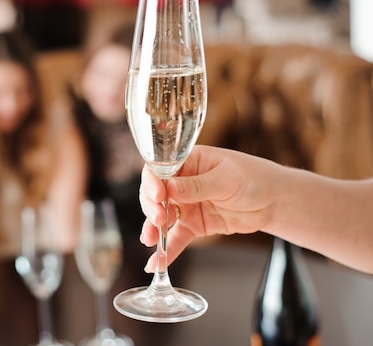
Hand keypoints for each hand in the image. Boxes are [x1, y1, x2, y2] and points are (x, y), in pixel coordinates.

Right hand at [140, 145, 280, 271]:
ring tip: (150, 240)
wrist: (274, 201)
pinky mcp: (194, 225)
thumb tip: (169, 188)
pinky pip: (177, 238)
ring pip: (162, 217)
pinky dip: (167, 250)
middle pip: (155, 194)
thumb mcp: (226, 179)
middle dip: (152, 207)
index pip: (159, 170)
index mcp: (188, 162)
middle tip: (159, 219)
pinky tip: (156, 262)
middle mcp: (181, 183)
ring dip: (153, 229)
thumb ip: (197, 186)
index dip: (153, 182)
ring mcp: (186, 205)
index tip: (157, 195)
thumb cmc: (253, 179)